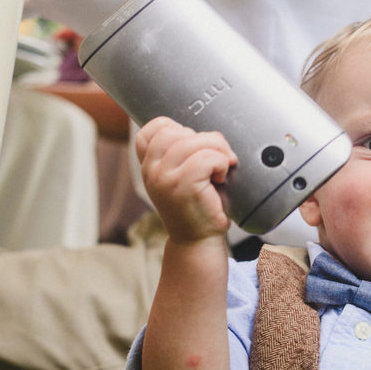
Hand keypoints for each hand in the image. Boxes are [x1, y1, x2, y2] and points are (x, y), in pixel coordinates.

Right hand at [135, 117, 235, 242]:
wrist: (198, 241)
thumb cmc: (198, 205)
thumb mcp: (183, 175)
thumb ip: (183, 152)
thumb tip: (209, 132)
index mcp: (149, 165)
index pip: (154, 128)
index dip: (179, 128)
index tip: (194, 148)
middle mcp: (151, 170)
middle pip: (178, 130)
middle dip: (206, 139)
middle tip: (218, 159)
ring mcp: (163, 178)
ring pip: (194, 141)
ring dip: (218, 151)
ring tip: (221, 169)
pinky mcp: (181, 186)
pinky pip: (207, 157)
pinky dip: (221, 163)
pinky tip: (220, 178)